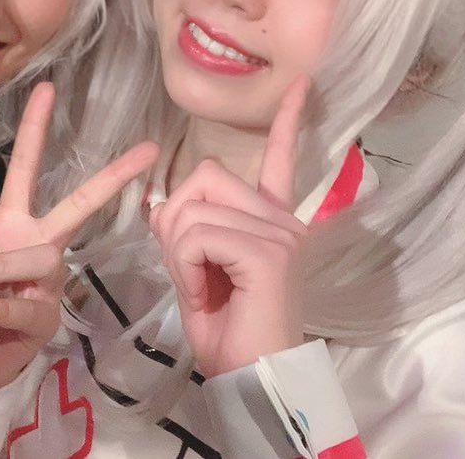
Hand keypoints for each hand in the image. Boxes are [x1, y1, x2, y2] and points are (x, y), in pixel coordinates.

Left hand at [0, 82, 158, 388]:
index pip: (27, 169)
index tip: (47, 87)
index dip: (36, 129)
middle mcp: (41, 244)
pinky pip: (23, 306)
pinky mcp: (46, 317)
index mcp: (15, 222)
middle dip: (113, 178)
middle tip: (148, 150)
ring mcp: (49, 280)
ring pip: (35, 259)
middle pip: (80, 206)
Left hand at [149, 78, 308, 376]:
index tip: (302, 83)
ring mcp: (279, 232)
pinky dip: (185, 269)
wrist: (253, 381)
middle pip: (205, 176)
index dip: (288, 120)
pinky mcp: (268, 252)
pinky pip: (197, 236)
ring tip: (203, 289)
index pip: (280, 157)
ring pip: (193, 208)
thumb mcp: (197, 270)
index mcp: (272, 220)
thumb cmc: (229, 332)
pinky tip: (207, 295)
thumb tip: (162, 203)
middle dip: (177, 219)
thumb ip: (187, 230)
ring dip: (178, 253)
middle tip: (191, 270)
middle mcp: (282, 218)